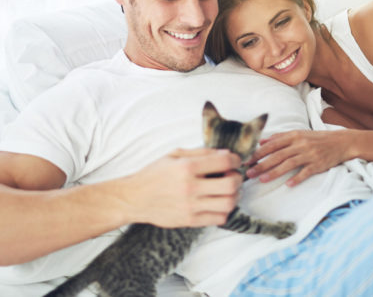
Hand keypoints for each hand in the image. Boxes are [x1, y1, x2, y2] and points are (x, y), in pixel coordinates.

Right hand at [126, 148, 242, 227]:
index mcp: (187, 167)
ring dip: (234, 196)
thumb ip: (201, 153)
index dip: (236, 160)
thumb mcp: (174, 155)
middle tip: (234, 176)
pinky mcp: (189, 220)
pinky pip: (218, 218)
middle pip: (231, 184)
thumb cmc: (154, 174)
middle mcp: (190, 187)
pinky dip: (224, 210)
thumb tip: (226, 154)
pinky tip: (218, 203)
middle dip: (238, 178)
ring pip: (228, 203)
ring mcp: (190, 206)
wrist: (134, 198)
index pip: (224, 161)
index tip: (235, 161)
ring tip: (228, 191)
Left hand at [246, 130, 352, 186]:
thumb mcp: (298, 134)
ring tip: (262, 180)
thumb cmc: (316, 138)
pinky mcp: (318, 164)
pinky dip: (297, 178)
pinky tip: (288, 185)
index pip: (272, 145)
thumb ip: (280, 137)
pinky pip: (306, 171)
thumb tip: (262, 141)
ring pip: (289, 163)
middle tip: (249, 173)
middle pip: (277, 155)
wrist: (341, 142)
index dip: (258, 153)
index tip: (246, 160)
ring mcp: (309, 154)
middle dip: (261, 164)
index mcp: (293, 136)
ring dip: (274, 172)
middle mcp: (300, 144)